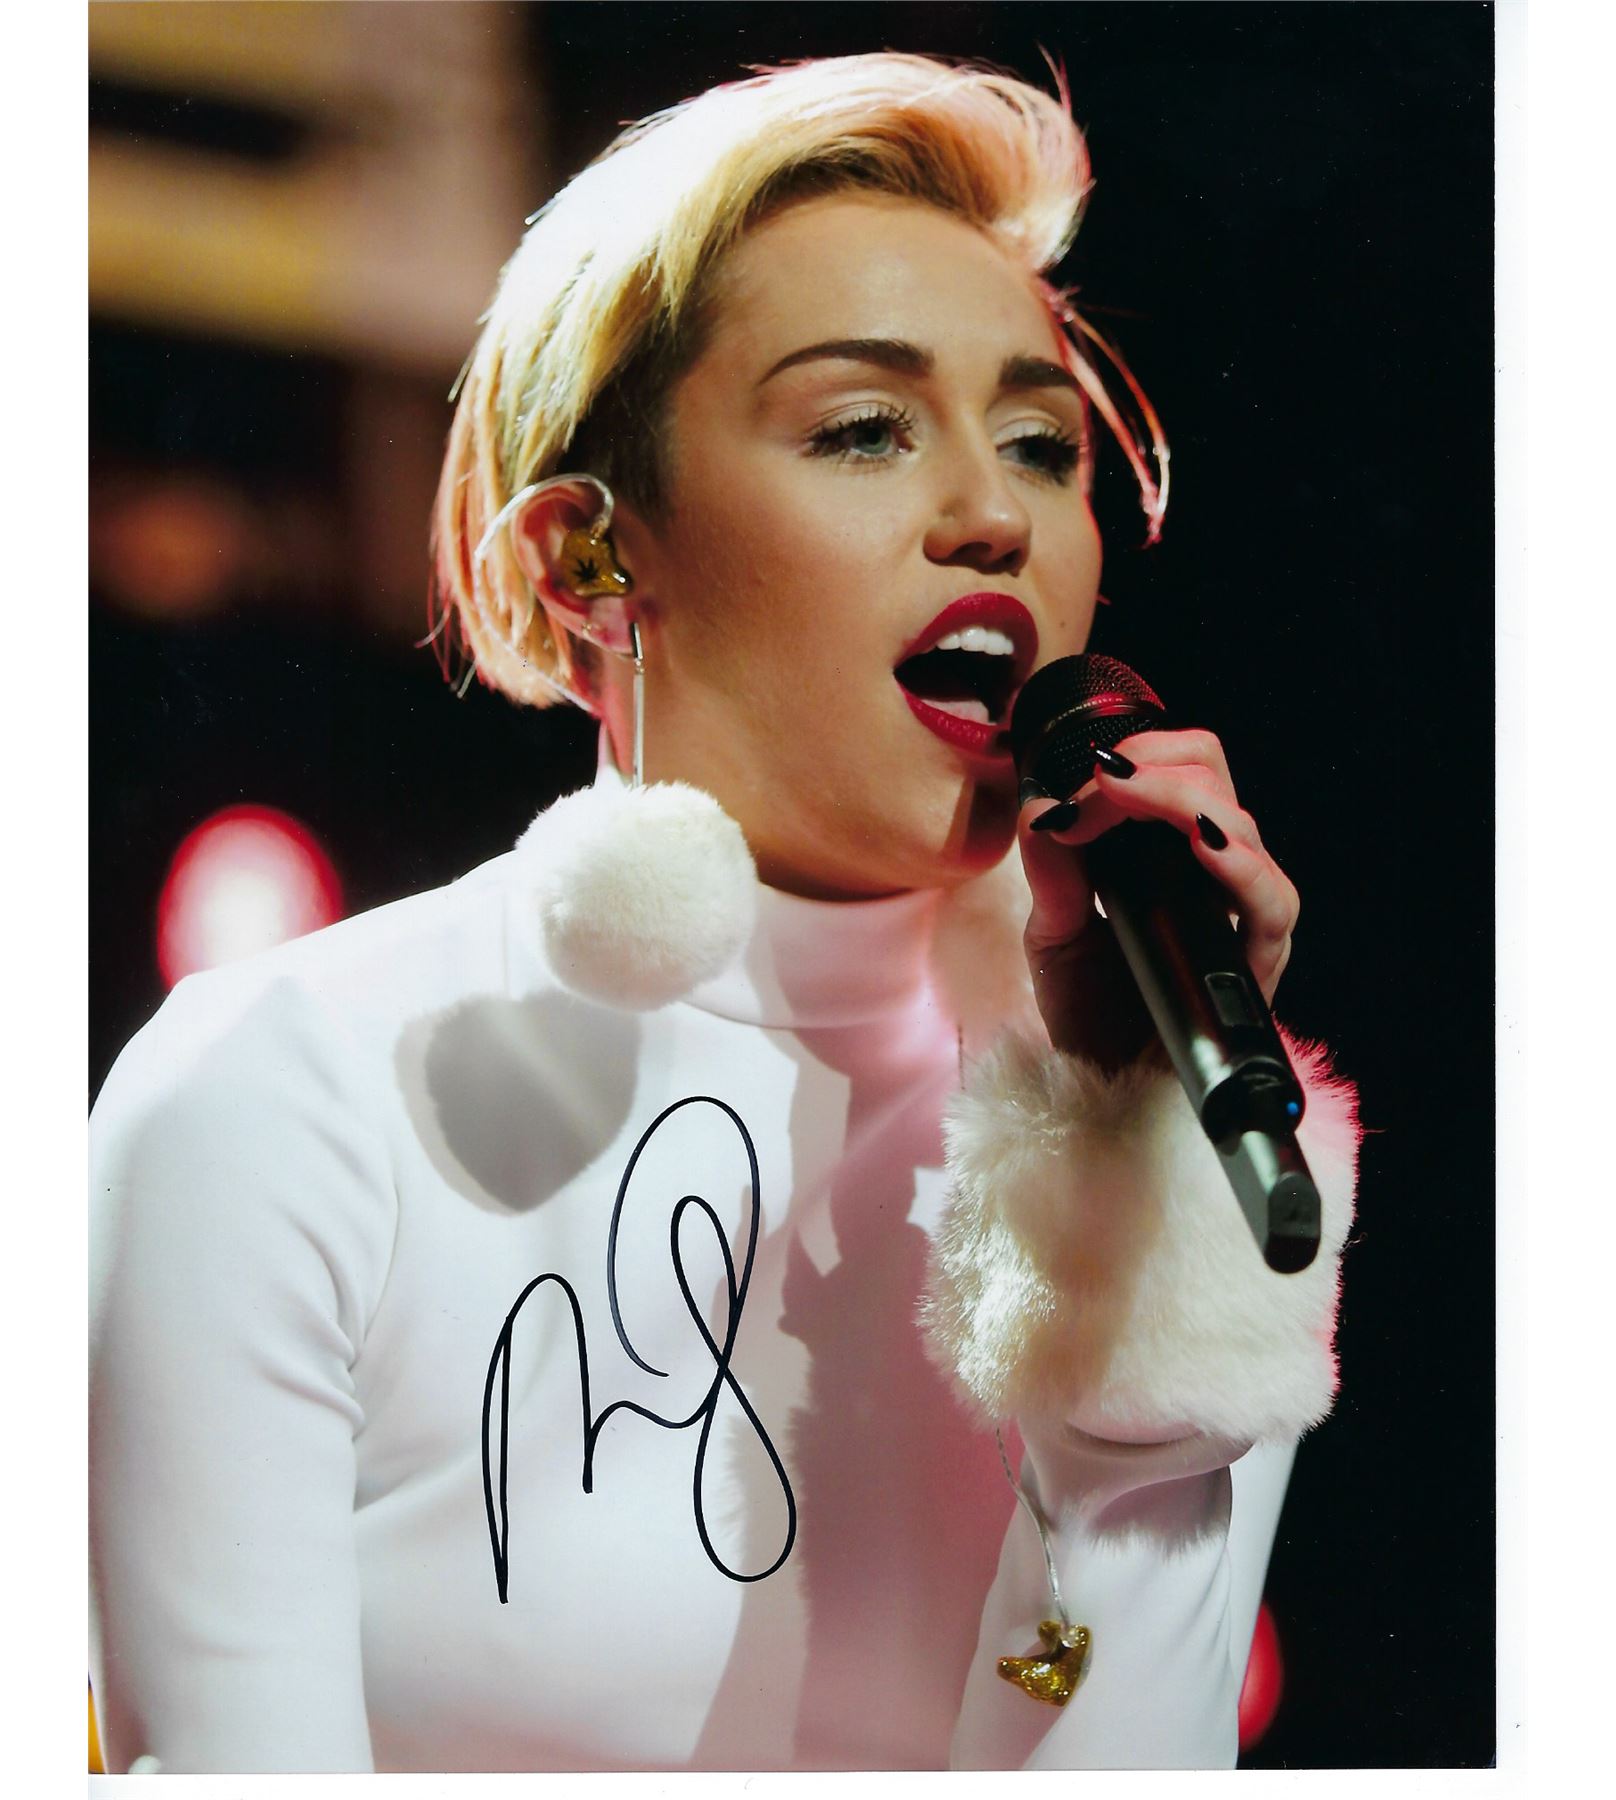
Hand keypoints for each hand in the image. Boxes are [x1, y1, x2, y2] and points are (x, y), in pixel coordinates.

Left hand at [1018, 729, 1300, 1068]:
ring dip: (1187, 798)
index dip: (1143, 752)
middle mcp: (1214, 875)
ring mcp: (1243, 916)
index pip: (1183, 769)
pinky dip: (1242, 866)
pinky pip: (1273, 903)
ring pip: (1245, 827)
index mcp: (1168, 854)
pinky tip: (1207, 843)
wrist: (1103, 1095)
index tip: (1087, 766)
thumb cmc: (1089, 1013)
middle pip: (1219, 780)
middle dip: (1163, 762)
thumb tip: (1043, 802)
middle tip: (1106, 774)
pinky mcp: (1260, 963)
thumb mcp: (1053, 931)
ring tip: (1134, 790)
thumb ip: (1053, 869)